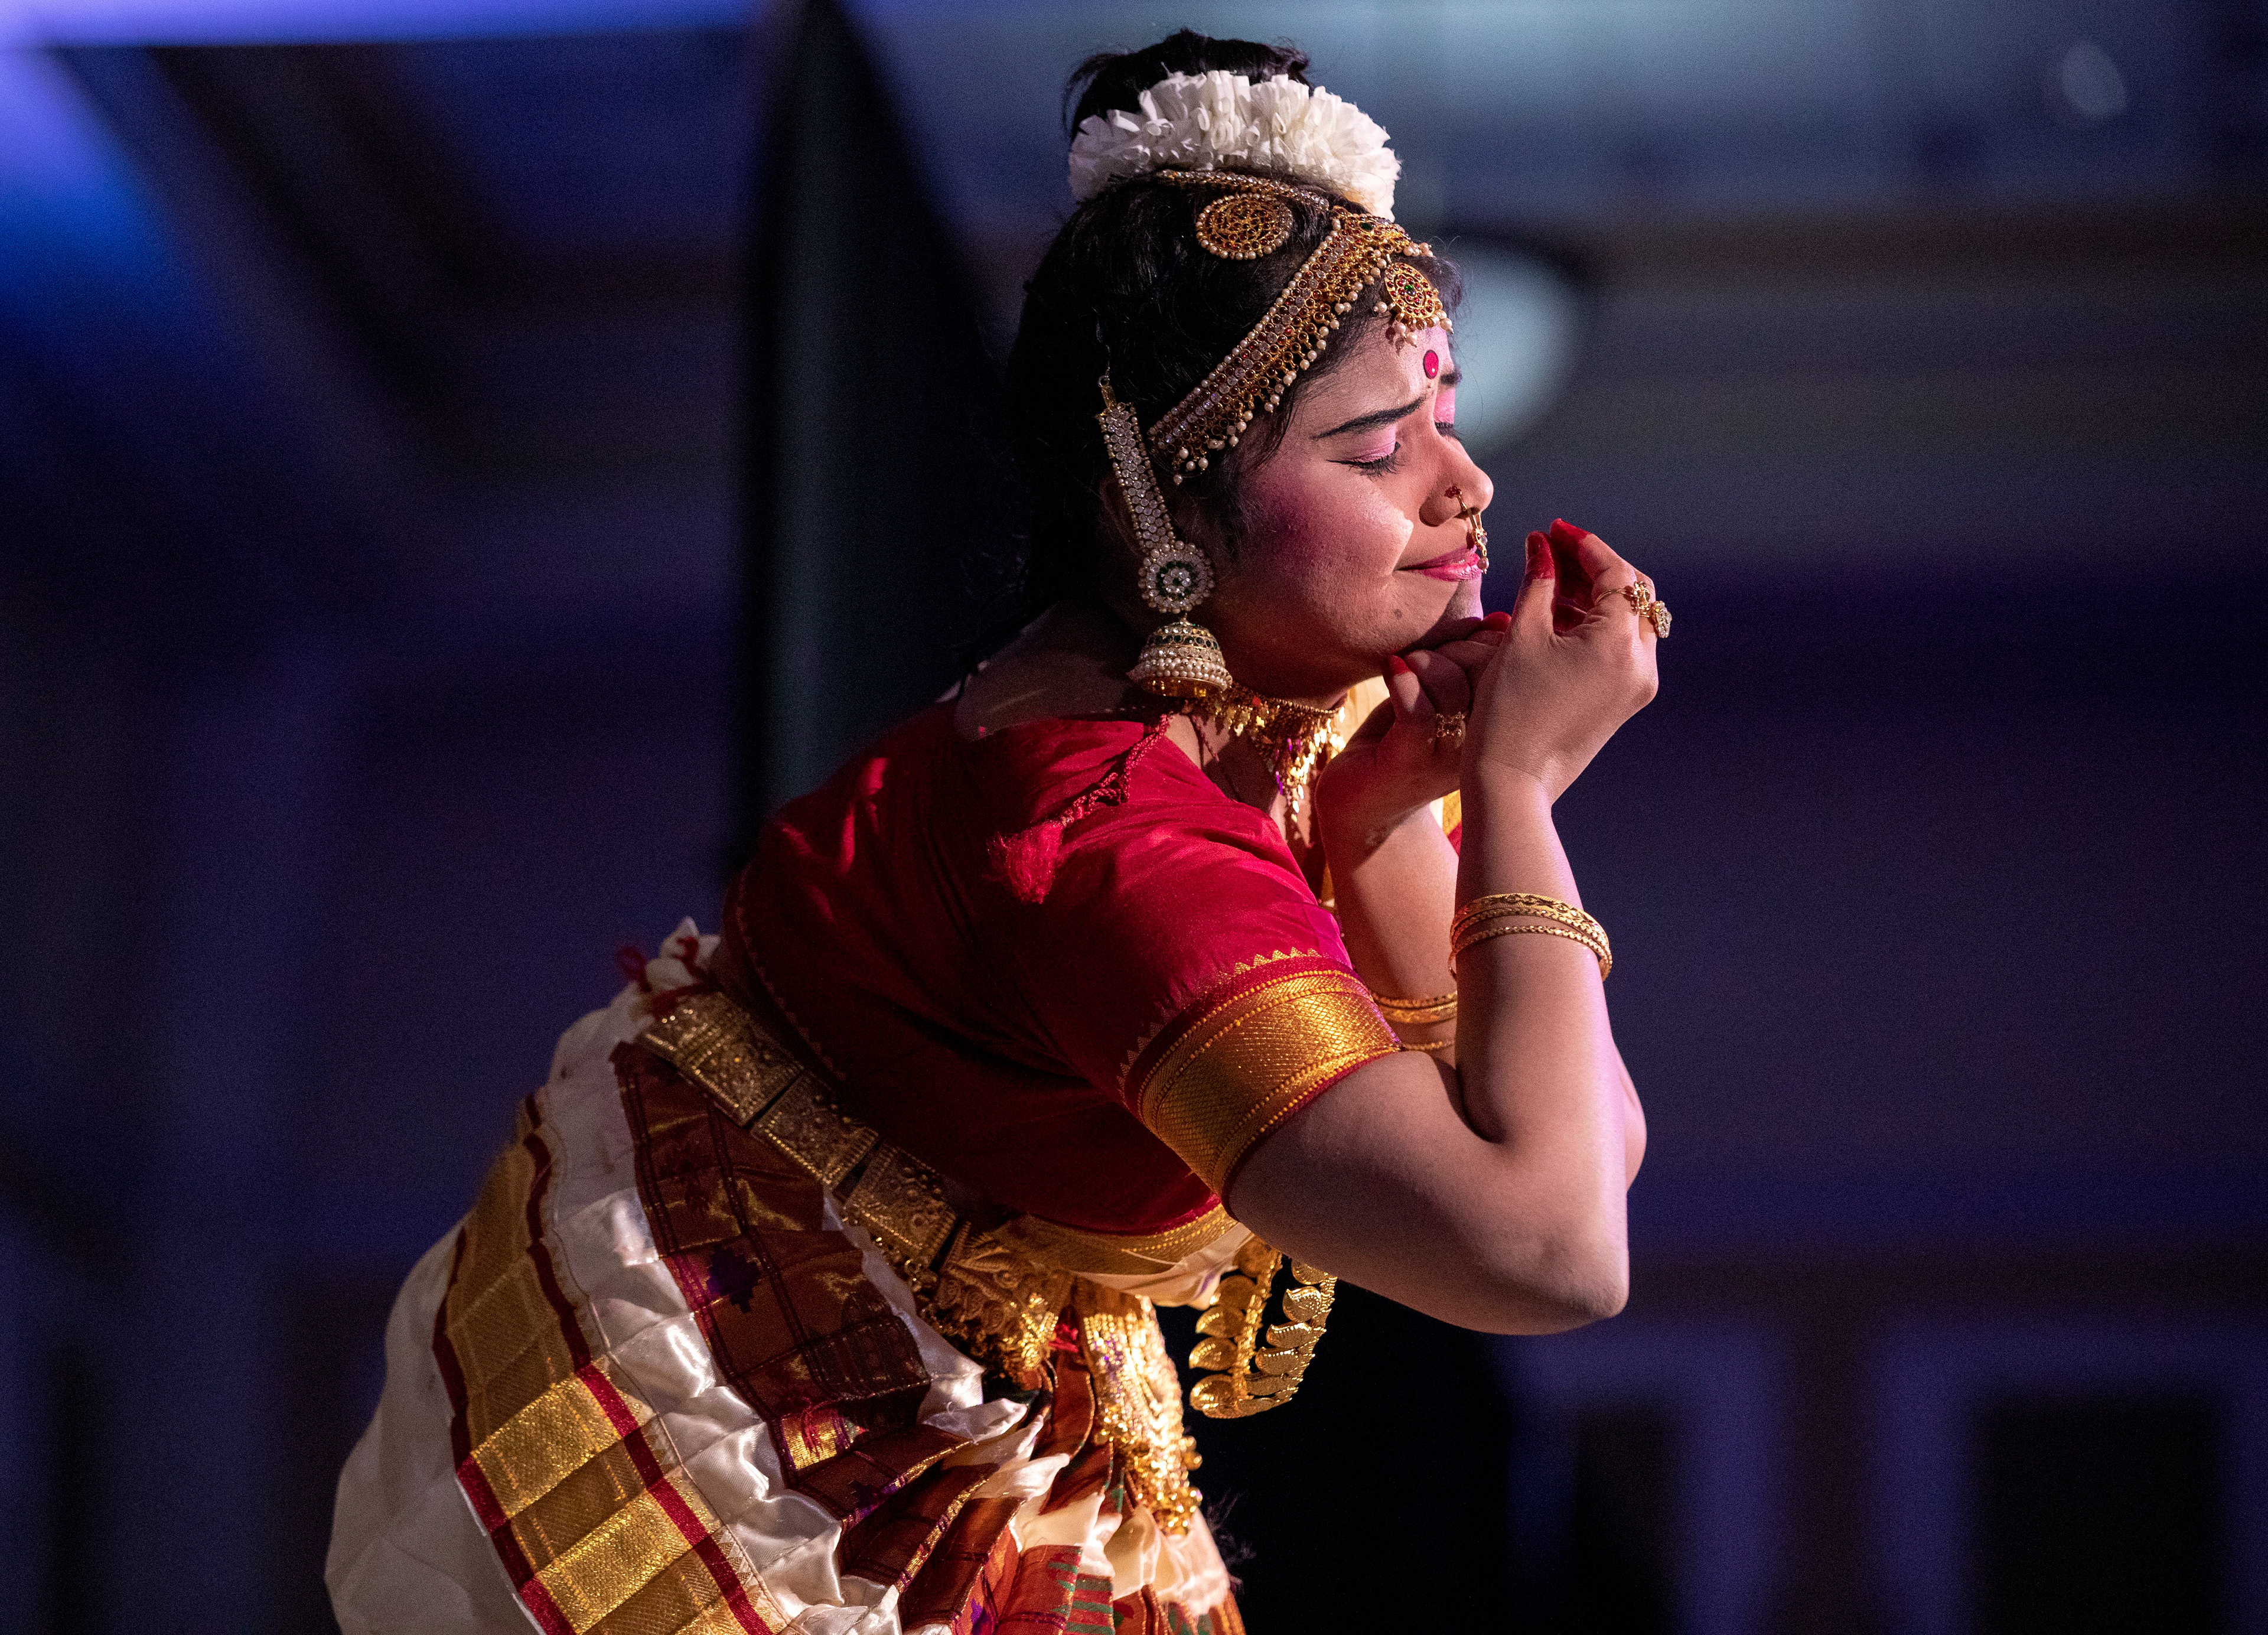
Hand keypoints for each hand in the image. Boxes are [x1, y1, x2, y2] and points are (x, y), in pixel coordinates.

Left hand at [1314, 613, 1508, 846]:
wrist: (1360, 806)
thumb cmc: (1401, 741)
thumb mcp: (1439, 695)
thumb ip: (1467, 660)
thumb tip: (1502, 620)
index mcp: (1497, 726)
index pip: (1512, 668)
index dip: (1487, 641)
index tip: (1459, 640)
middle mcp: (1480, 744)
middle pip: (1490, 674)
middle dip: (1459, 647)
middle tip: (1428, 653)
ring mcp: (1445, 756)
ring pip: (1453, 688)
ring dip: (1427, 662)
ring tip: (1406, 662)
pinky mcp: (1408, 762)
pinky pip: (1417, 710)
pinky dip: (1403, 681)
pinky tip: (1391, 668)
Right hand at [1466, 519, 1658, 801]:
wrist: (1513, 780)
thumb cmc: (1509, 711)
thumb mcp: (1520, 637)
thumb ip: (1536, 583)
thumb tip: (1541, 545)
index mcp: (1619, 644)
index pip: (1616, 574)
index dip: (1584, 546)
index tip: (1554, 530)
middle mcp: (1641, 663)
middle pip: (1631, 594)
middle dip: (1594, 568)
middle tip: (1553, 551)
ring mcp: (1637, 685)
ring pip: (1627, 620)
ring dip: (1594, 595)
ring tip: (1550, 581)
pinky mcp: (1624, 700)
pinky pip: (1619, 647)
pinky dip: (1595, 625)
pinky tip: (1559, 615)